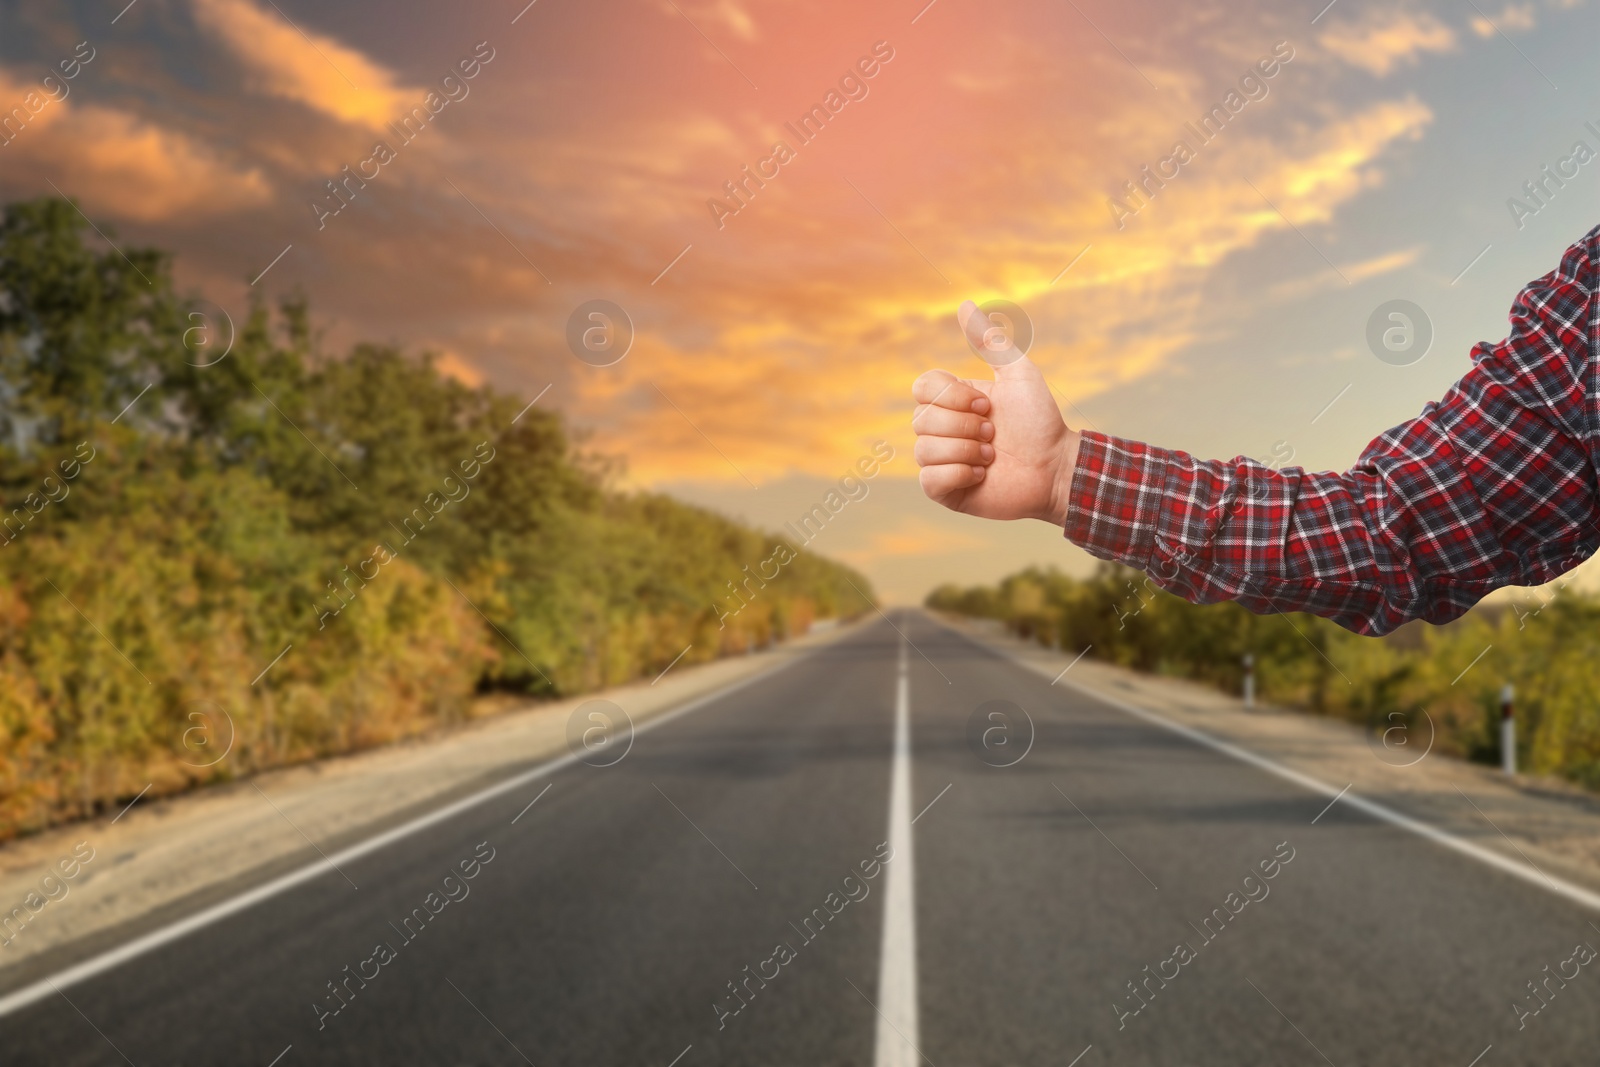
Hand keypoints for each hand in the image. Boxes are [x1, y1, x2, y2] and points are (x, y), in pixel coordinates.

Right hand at [911, 300, 1079, 523]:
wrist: (1056, 467)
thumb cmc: (1040, 421)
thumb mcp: (1018, 374)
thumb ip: (991, 342)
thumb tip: (964, 304)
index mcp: (952, 402)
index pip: (922, 388)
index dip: (952, 396)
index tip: (987, 404)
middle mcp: (942, 430)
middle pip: (921, 419)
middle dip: (965, 426)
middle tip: (994, 434)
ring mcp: (941, 461)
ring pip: (924, 449)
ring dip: (966, 451)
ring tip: (992, 457)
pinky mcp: (945, 491)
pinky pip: (929, 479)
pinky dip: (959, 474)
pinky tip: (983, 476)